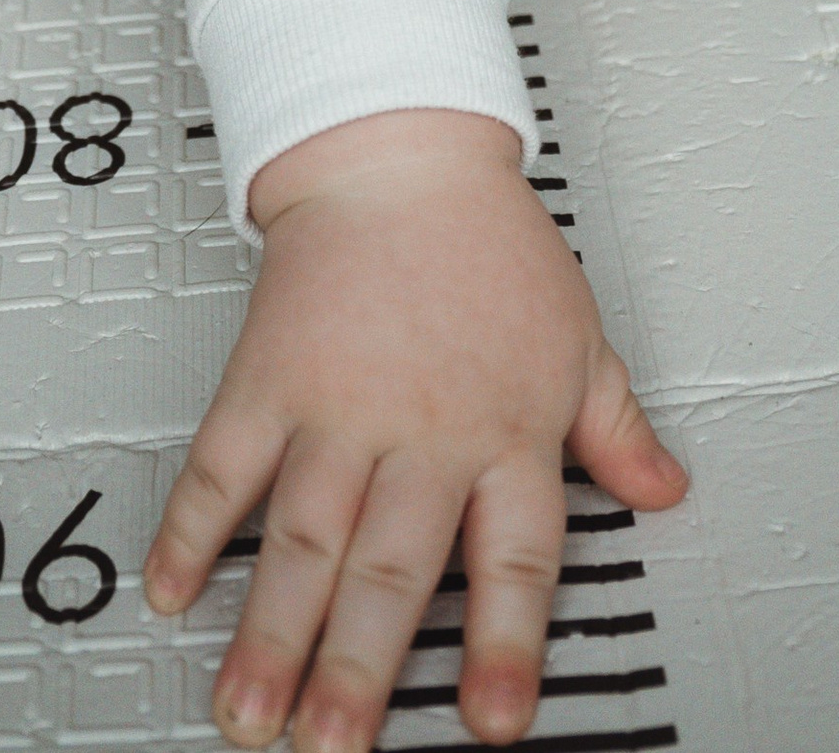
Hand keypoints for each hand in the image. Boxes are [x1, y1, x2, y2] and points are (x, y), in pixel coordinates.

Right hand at [146, 112, 684, 751]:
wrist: (399, 145)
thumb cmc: (488, 242)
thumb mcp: (578, 335)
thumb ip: (616, 428)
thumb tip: (666, 492)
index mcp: (506, 429)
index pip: (516, 560)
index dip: (508, 648)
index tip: (492, 724)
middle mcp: (421, 430)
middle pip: (389, 570)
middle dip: (357, 671)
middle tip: (332, 749)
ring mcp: (336, 406)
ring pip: (302, 539)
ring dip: (271, 633)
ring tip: (249, 712)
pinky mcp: (267, 376)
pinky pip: (221, 465)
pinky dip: (191, 529)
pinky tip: (172, 589)